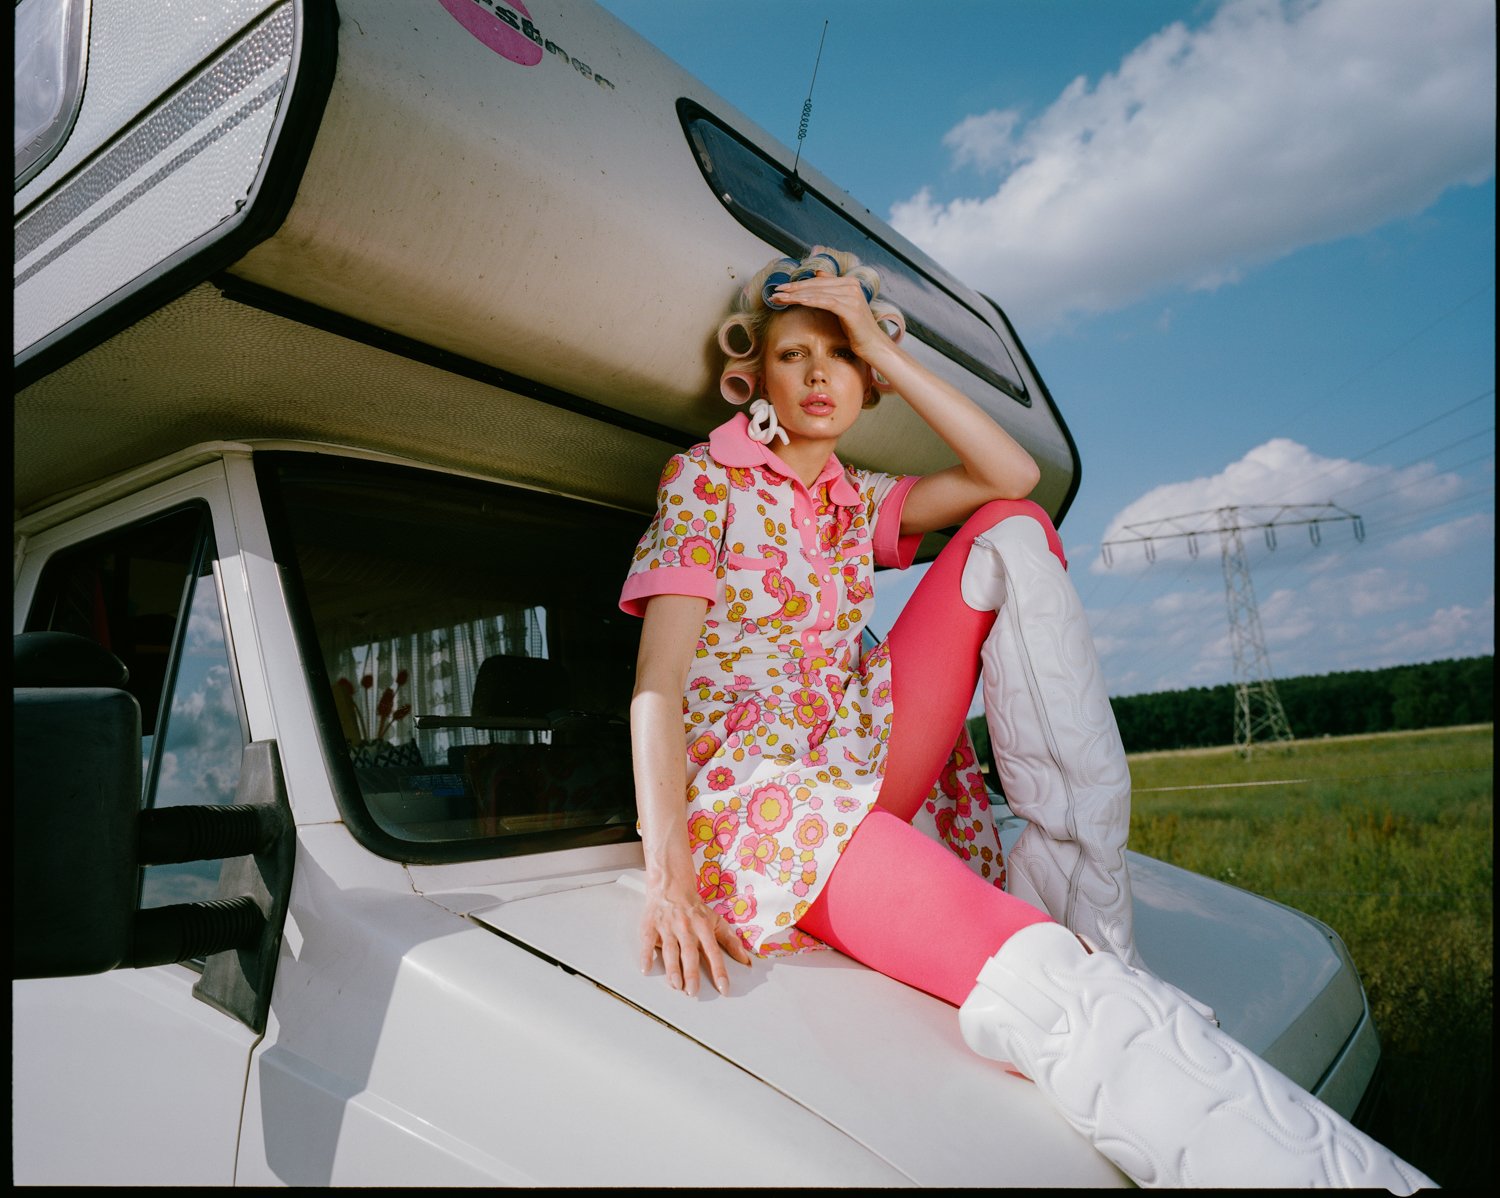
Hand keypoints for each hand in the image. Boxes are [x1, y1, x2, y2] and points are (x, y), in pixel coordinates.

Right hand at [639, 884, 753, 996]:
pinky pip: (647, 941)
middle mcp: (685, 927)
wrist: (671, 886)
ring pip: (670, 949)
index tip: (723, 988)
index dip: (719, 971)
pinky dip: (645, 955)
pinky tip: (646, 968)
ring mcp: (667, 926)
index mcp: (703, 927)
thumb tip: (746, 960)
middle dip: (691, 973)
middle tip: (693, 992)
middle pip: (689, 952)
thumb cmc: (694, 909)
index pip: (713, 952)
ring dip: (672, 968)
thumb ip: (730, 941)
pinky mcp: (650, 926)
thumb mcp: (716, 921)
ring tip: (676, 985)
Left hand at [771, 272, 892, 364]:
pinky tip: (796, 302)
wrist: (873, 345)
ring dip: (796, 296)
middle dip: (793, 289)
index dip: (798, 284)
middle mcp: (851, 285)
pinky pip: (825, 302)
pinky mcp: (850, 308)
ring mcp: (852, 296)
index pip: (817, 281)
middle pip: (816, 285)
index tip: (780, 289)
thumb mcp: (842, 306)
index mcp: (849, 282)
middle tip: (774, 292)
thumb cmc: (856, 329)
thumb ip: (831, 289)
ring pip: (818, 293)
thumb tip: (818, 273)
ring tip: (779, 298)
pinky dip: (809, 301)